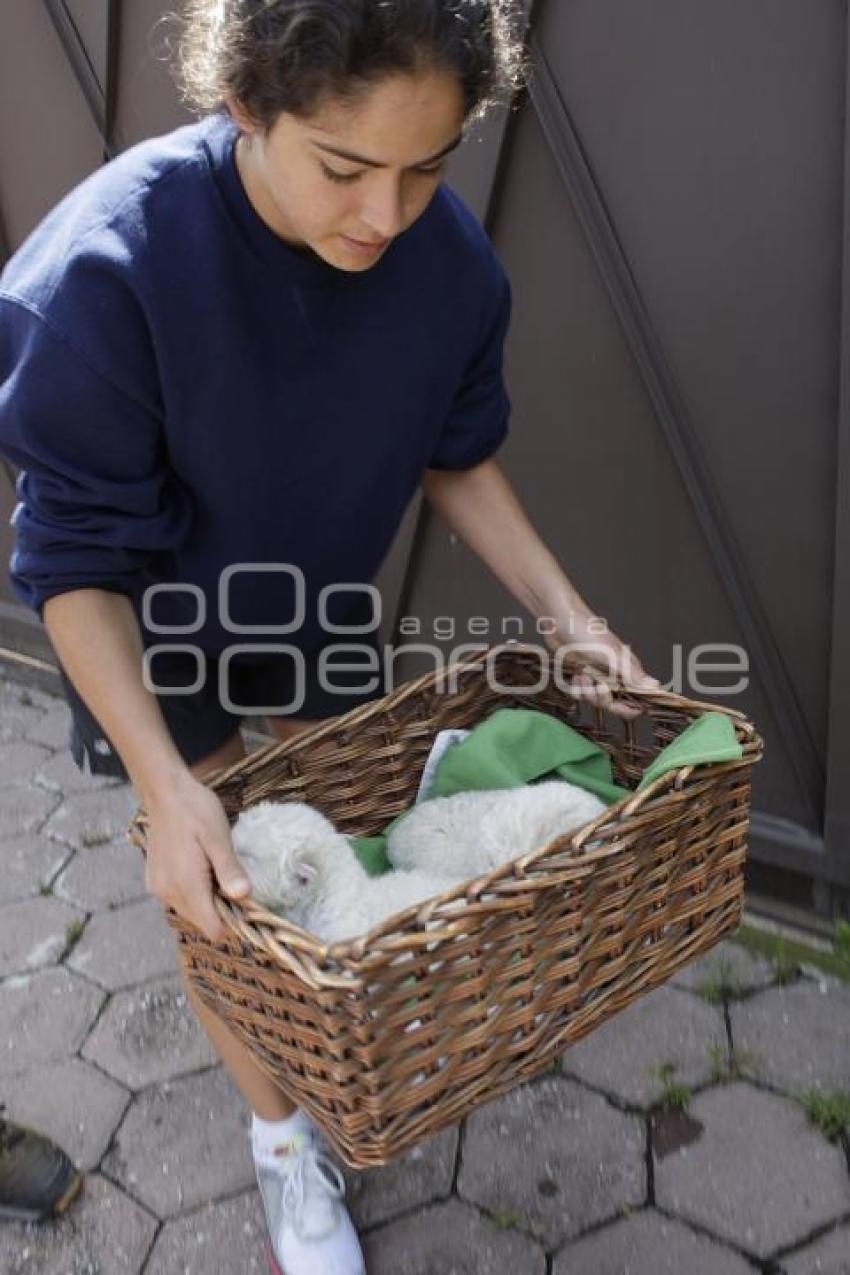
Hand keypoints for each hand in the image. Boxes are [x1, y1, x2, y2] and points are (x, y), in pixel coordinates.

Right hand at [143, 773, 250, 941]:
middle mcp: (168, 893)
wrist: (165, 792)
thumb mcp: (219, 837)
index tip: (246, 902)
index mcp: (187, 885)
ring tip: (215, 869)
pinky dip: (192, 892)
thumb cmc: (196, 810)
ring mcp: (158, 888)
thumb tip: (244, 896)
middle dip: (220, 910)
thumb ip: (229, 869)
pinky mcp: (154, 881)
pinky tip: (199, 868)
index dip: (233, 922)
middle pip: (202, 922)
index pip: (213, 929)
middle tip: (232, 879)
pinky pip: (178, 899)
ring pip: (190, 912)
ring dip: (206, 900)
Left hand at [542, 609, 659, 719]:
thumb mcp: (612, 654)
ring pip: (595, 700)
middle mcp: (614, 676)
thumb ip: (632, 674)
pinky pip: (579, 694)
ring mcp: (596, 677)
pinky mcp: (580, 677)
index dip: (629, 707)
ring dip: (586, 692)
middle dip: (603, 699)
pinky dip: (575, 688)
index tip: (617, 705)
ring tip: (582, 675)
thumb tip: (656, 686)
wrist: (559, 621)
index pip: (637, 700)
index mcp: (627, 670)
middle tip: (596, 687)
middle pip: (614, 704)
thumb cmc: (587, 631)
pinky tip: (574, 675)